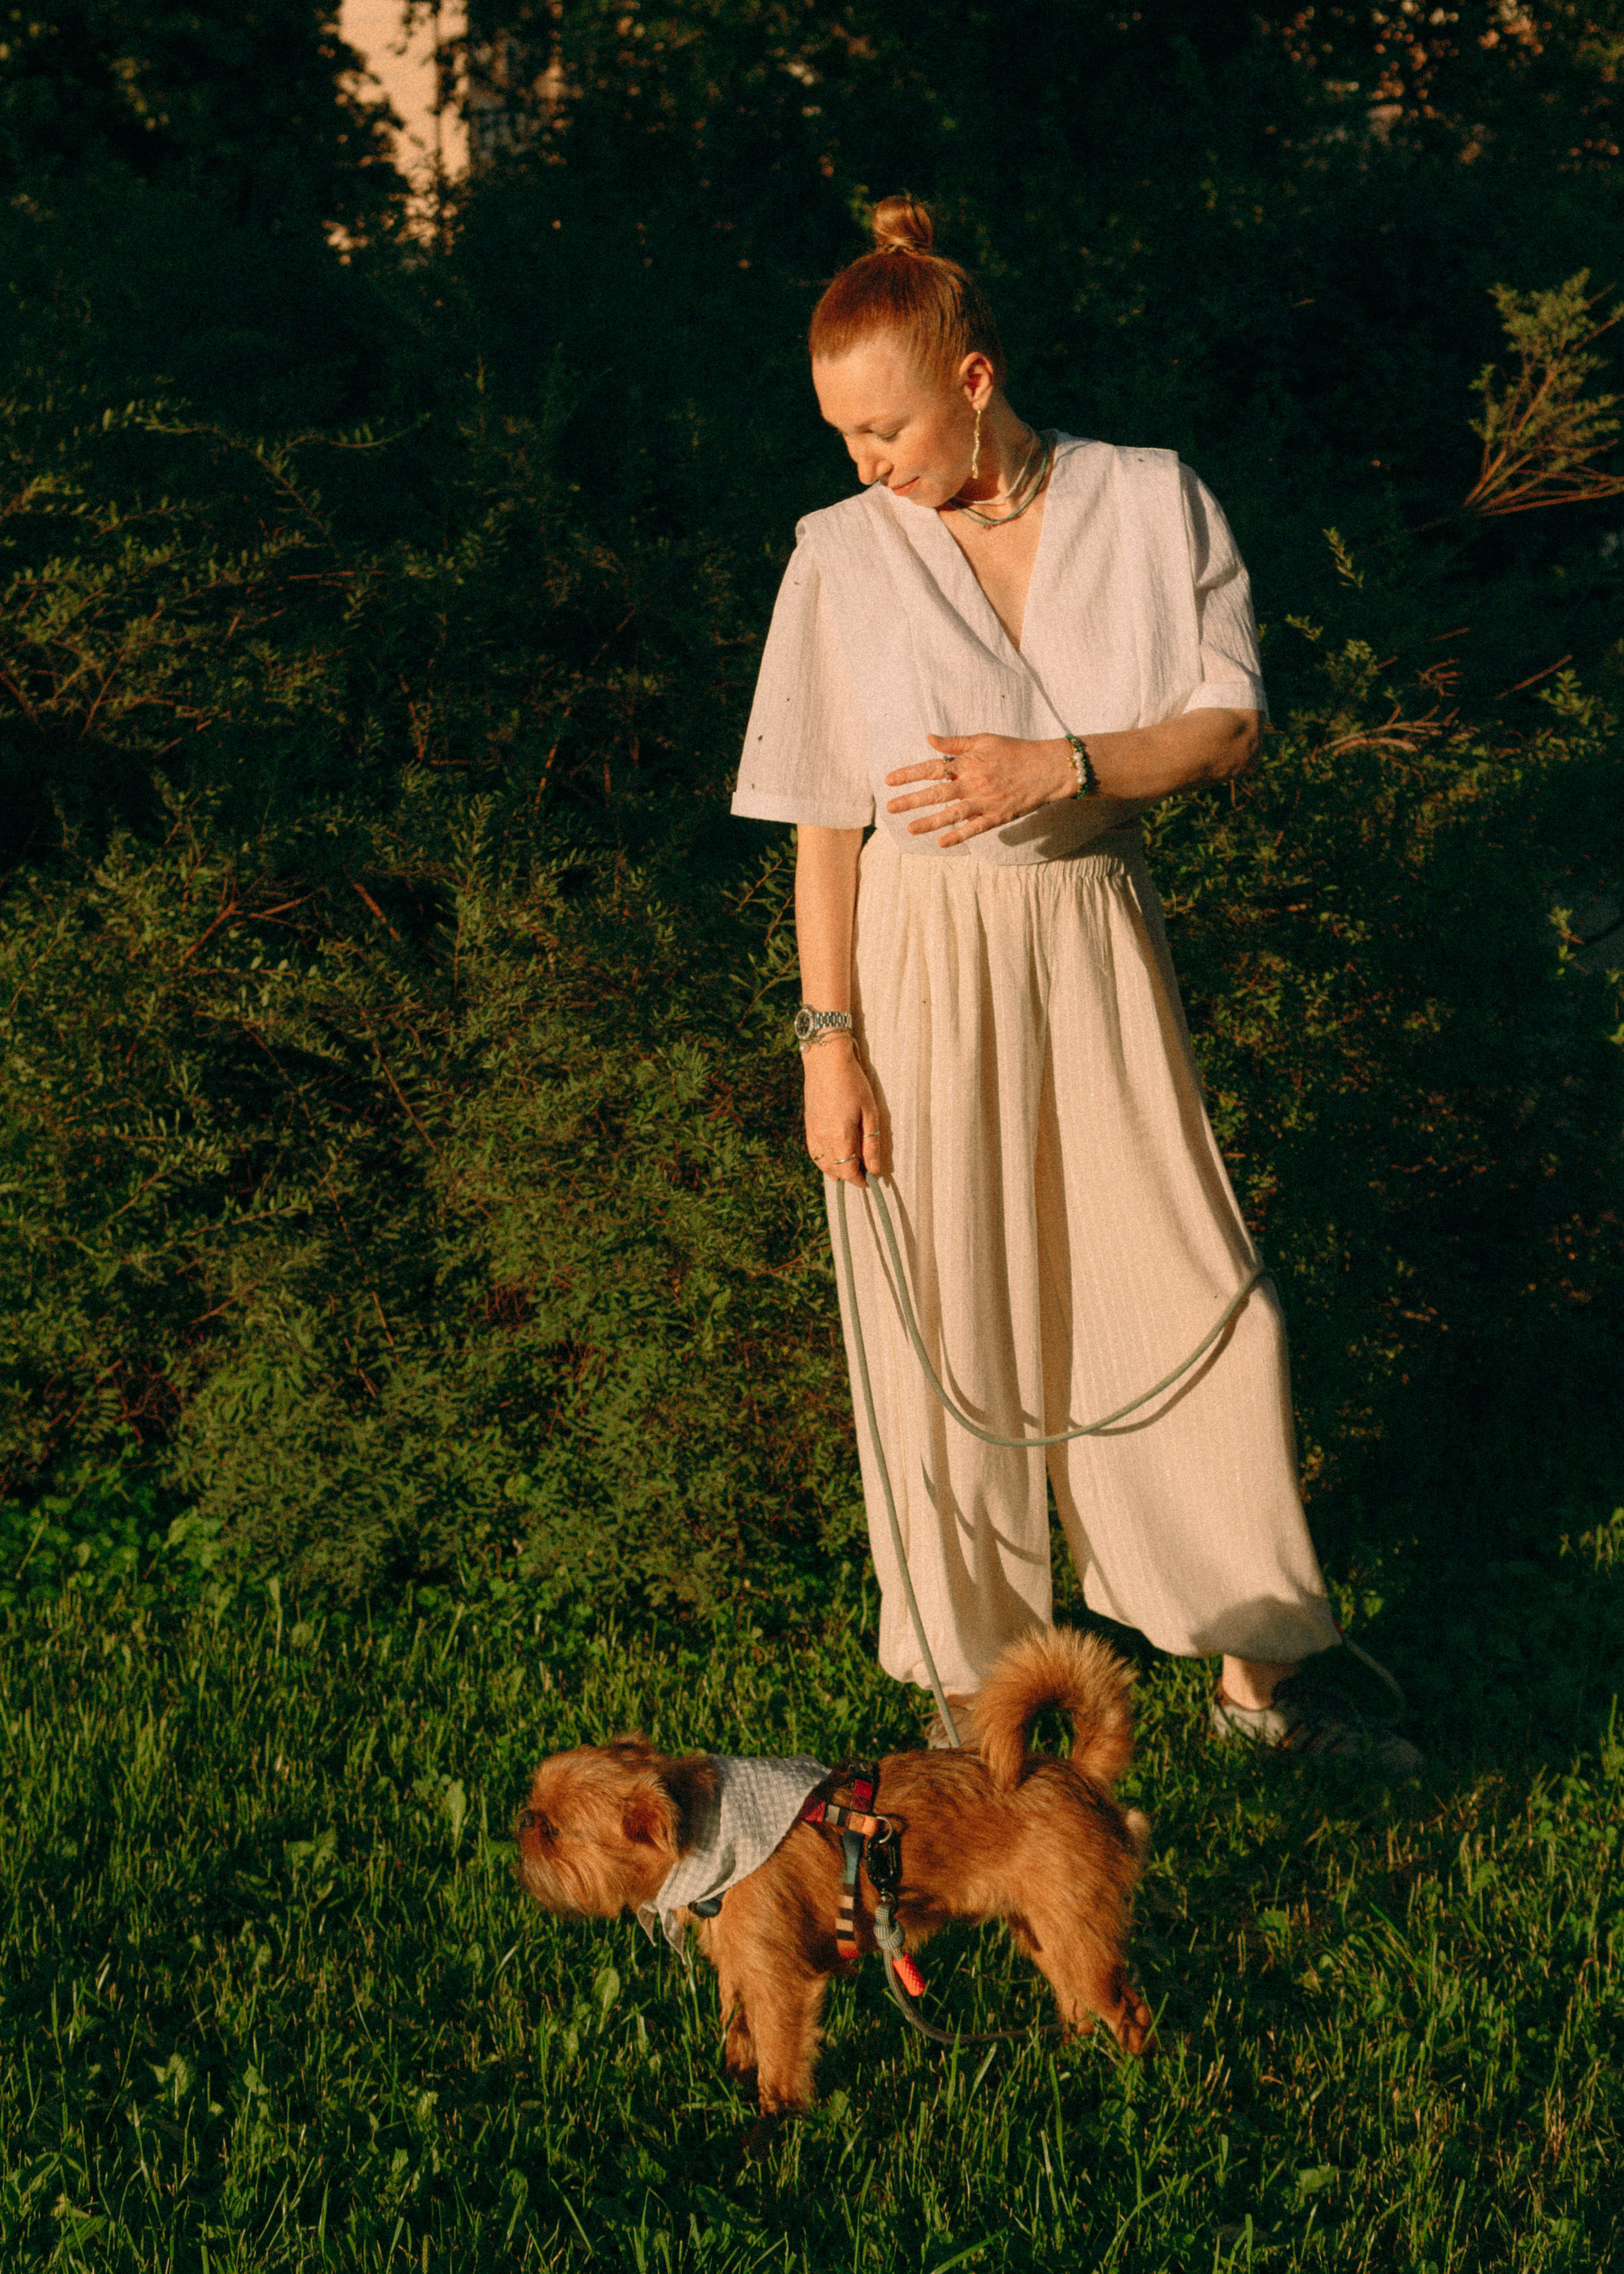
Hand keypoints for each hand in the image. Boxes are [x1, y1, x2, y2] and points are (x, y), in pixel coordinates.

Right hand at [803, 1039, 883, 1185]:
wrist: (826, 1060)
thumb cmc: (853, 1082)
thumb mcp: (870, 1112)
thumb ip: (871, 1144)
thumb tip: (875, 1169)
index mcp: (840, 1136)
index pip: (848, 1171)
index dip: (860, 1180)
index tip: (871, 1181)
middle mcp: (822, 1138)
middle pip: (835, 1171)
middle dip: (849, 1177)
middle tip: (864, 1173)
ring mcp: (812, 1132)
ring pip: (822, 1164)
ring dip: (836, 1171)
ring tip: (850, 1168)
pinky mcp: (808, 1125)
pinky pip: (814, 1153)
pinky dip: (824, 1161)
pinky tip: (833, 1157)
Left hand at [884, 734, 1075, 846]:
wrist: (1046, 768)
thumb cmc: (1015, 751)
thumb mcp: (984, 740)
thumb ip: (955, 742)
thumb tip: (929, 738)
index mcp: (967, 763)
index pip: (931, 768)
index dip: (908, 774)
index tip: (889, 781)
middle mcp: (972, 783)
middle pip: (935, 793)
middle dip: (911, 801)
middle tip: (890, 808)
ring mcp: (984, 801)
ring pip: (951, 813)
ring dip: (929, 822)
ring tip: (910, 830)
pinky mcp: (997, 816)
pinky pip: (974, 828)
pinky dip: (958, 836)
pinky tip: (942, 844)